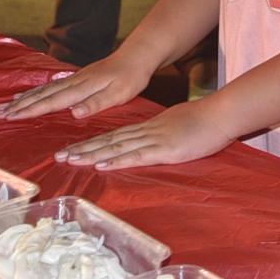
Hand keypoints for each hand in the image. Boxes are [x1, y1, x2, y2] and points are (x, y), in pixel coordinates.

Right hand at [0, 54, 155, 121]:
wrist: (137, 56)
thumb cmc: (131, 77)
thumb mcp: (119, 94)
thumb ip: (96, 104)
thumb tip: (74, 113)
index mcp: (82, 88)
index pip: (51, 102)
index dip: (30, 111)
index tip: (11, 117)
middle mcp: (73, 82)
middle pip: (41, 95)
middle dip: (18, 105)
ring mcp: (74, 78)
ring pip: (43, 90)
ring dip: (23, 98)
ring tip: (5, 105)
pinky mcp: (77, 77)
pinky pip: (50, 86)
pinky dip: (36, 92)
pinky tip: (28, 95)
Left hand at [56, 96, 238, 169]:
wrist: (220, 115)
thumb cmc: (204, 122)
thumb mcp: (177, 126)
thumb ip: (163, 135)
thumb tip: (154, 143)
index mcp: (148, 128)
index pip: (114, 137)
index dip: (91, 144)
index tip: (72, 150)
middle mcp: (145, 133)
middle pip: (108, 141)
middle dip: (83, 150)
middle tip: (59, 157)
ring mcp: (153, 140)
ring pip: (116, 147)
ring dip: (91, 155)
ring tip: (70, 160)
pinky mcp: (164, 150)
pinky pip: (135, 156)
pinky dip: (116, 160)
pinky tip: (100, 164)